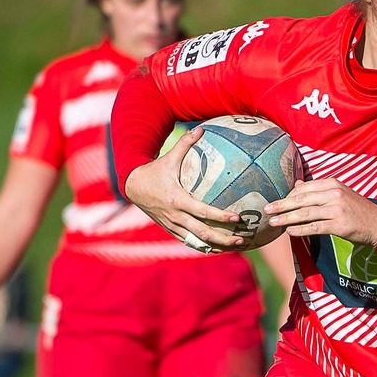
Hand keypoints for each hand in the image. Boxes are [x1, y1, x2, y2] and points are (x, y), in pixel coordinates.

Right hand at [124, 126, 245, 251]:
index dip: (221, 216)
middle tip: (244, 238)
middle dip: (225, 238)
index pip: (203, 212)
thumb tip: (202, 129)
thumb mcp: (169, 158)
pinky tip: (219, 247)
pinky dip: (204, 246)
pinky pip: (189, 242)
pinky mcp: (170, 229)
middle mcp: (176, 216)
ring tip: (236, 245)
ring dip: (217, 245)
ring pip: (198, 241)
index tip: (238, 217)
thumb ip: (185, 144)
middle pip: (203, 232)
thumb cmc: (154, 171)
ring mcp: (172, 225)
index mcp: (177, 200)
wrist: (132, 186)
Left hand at [267, 179, 376, 244]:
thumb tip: (297, 185)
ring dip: (286, 218)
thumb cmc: (357, 209)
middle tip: (266, 210)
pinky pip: (314, 227)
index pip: (304, 188)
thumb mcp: (340, 193)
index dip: (288, 196)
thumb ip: (318, 189)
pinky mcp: (339, 225)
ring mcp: (337, 209)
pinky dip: (300, 229)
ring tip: (273, 222)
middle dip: (281, 205)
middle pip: (301, 199)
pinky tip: (289, 231)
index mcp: (332, 184)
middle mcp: (334, 194)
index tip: (277, 203)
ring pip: (305, 213)